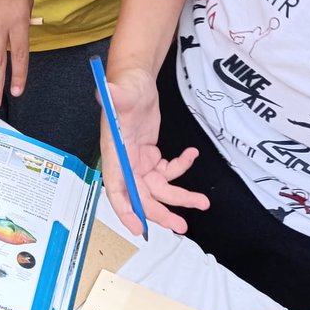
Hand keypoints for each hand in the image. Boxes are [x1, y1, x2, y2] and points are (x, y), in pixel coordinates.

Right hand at [100, 66, 209, 237]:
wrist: (136, 80)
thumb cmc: (125, 86)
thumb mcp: (122, 91)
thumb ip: (115, 94)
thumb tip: (108, 90)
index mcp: (114, 154)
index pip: (116, 189)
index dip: (126, 210)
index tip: (138, 228)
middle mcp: (125, 162)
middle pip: (141, 196)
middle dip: (160, 212)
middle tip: (180, 225)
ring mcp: (138, 161)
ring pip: (158, 188)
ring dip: (179, 197)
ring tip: (201, 202)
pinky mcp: (150, 156)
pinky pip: (168, 171)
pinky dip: (181, 167)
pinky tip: (191, 155)